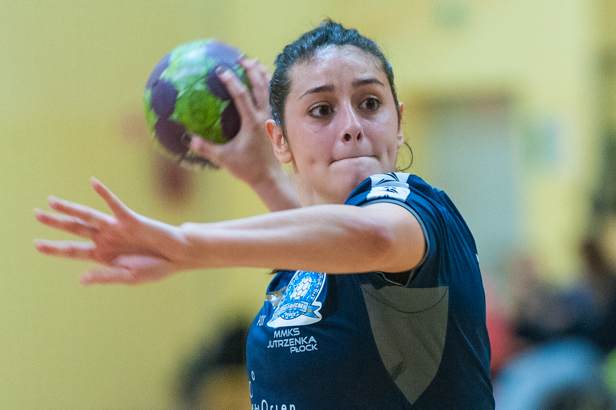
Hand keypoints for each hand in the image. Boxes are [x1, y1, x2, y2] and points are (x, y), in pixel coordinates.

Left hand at [34, 177, 185, 283]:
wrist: (178, 257)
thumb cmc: (156, 268)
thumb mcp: (128, 277)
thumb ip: (105, 276)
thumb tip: (81, 279)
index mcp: (103, 255)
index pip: (73, 250)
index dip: (55, 247)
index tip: (36, 244)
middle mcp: (106, 239)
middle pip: (75, 229)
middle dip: (55, 223)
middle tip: (35, 215)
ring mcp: (117, 228)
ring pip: (88, 216)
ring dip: (70, 209)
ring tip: (51, 202)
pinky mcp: (130, 219)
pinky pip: (114, 204)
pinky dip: (104, 193)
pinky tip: (93, 182)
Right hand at [189, 57, 279, 185]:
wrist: (270, 178)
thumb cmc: (247, 168)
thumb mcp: (224, 158)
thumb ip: (206, 148)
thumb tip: (189, 139)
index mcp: (252, 122)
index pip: (241, 95)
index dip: (231, 81)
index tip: (221, 70)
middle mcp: (265, 117)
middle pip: (260, 86)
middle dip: (251, 70)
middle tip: (241, 59)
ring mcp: (273, 119)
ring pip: (270, 91)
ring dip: (263, 75)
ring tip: (255, 63)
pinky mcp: (276, 124)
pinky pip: (274, 100)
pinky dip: (269, 88)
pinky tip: (265, 83)